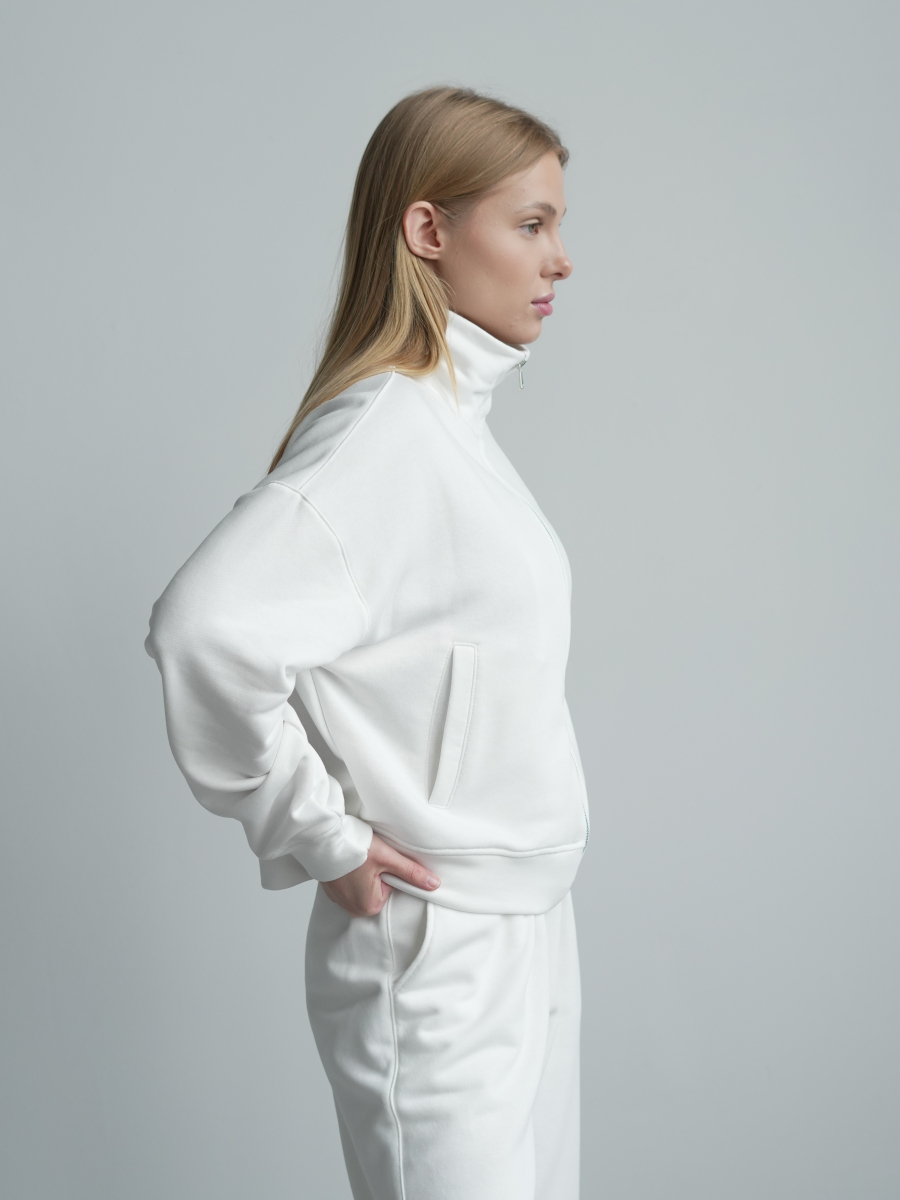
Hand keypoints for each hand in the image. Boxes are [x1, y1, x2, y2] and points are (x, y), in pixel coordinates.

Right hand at [320, 833, 440, 916]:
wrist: (321, 839)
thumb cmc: (354, 848)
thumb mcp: (388, 858)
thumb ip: (412, 873)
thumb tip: (434, 884)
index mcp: (369, 906)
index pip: (391, 888)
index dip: (389, 872)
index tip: (381, 861)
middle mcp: (353, 909)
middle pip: (378, 890)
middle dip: (377, 873)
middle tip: (370, 859)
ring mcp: (340, 901)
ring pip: (364, 887)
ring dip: (364, 873)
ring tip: (358, 859)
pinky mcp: (332, 891)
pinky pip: (350, 885)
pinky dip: (352, 873)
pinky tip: (349, 861)